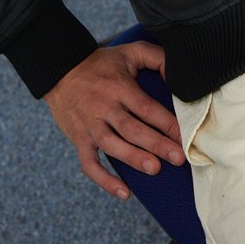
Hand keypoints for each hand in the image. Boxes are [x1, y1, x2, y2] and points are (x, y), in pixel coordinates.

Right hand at [43, 41, 184, 197]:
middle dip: (156, 144)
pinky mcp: (79, 139)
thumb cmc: (102, 62)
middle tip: (178, 158)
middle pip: (132, 129)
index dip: (165, 122)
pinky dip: (104, 180)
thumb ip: (157, 58)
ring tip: (154, 169)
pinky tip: (124, 192)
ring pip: (112, 146)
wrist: (61, 70)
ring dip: (133, 159)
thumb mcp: (130, 51)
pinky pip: (89, 164)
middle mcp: (105, 107)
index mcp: (119, 87)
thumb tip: (178, 73)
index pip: (145, 107)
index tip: (184, 135)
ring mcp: (90, 125)